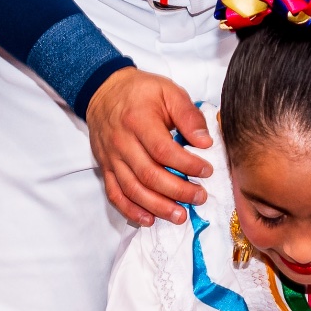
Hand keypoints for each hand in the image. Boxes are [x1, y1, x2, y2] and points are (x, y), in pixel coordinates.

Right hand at [86, 67, 212, 223]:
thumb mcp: (169, 91)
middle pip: (149, 175)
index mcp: (138, 120)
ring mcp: (111, 158)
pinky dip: (131, 211)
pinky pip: (115, 194)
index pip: (163, 150)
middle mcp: (122, 142)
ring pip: (133, 189)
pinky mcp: (105, 168)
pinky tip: (149, 219)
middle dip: (177, 191)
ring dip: (158, 207)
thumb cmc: (141, 92)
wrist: (103, 91)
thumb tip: (205, 142)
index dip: (187, 164)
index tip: (206, 171)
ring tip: (180, 215)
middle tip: (199, 196)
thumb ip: (188, 115)